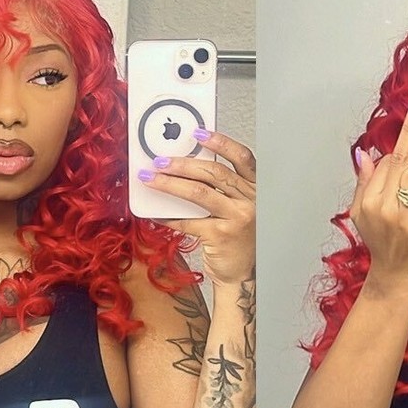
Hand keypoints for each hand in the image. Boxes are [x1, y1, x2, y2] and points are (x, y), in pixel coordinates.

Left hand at [138, 131, 255, 286]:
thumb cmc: (238, 240)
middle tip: (161, 160)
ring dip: (171, 184)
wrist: (242, 274)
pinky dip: (169, 216)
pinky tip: (154, 214)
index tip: (198, 133)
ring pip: (199, 193)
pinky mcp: (222, 235)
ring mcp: (238, 218)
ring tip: (151, 178)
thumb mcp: (237, 208)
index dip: (221, 143)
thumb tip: (186, 168)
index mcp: (256, 190)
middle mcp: (251, 201)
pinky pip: (189, 221)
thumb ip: (222, 189)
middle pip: (215, 172)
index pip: (242, 158)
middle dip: (183, 163)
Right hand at [351, 98, 407, 291]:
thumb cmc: (382, 244)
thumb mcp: (362, 215)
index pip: (388, 159)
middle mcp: (383, 207)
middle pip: (405, 164)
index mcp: (368, 201)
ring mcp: (404, 218)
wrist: (395, 277)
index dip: (407, 133)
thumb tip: (364, 155)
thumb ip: (365, 184)